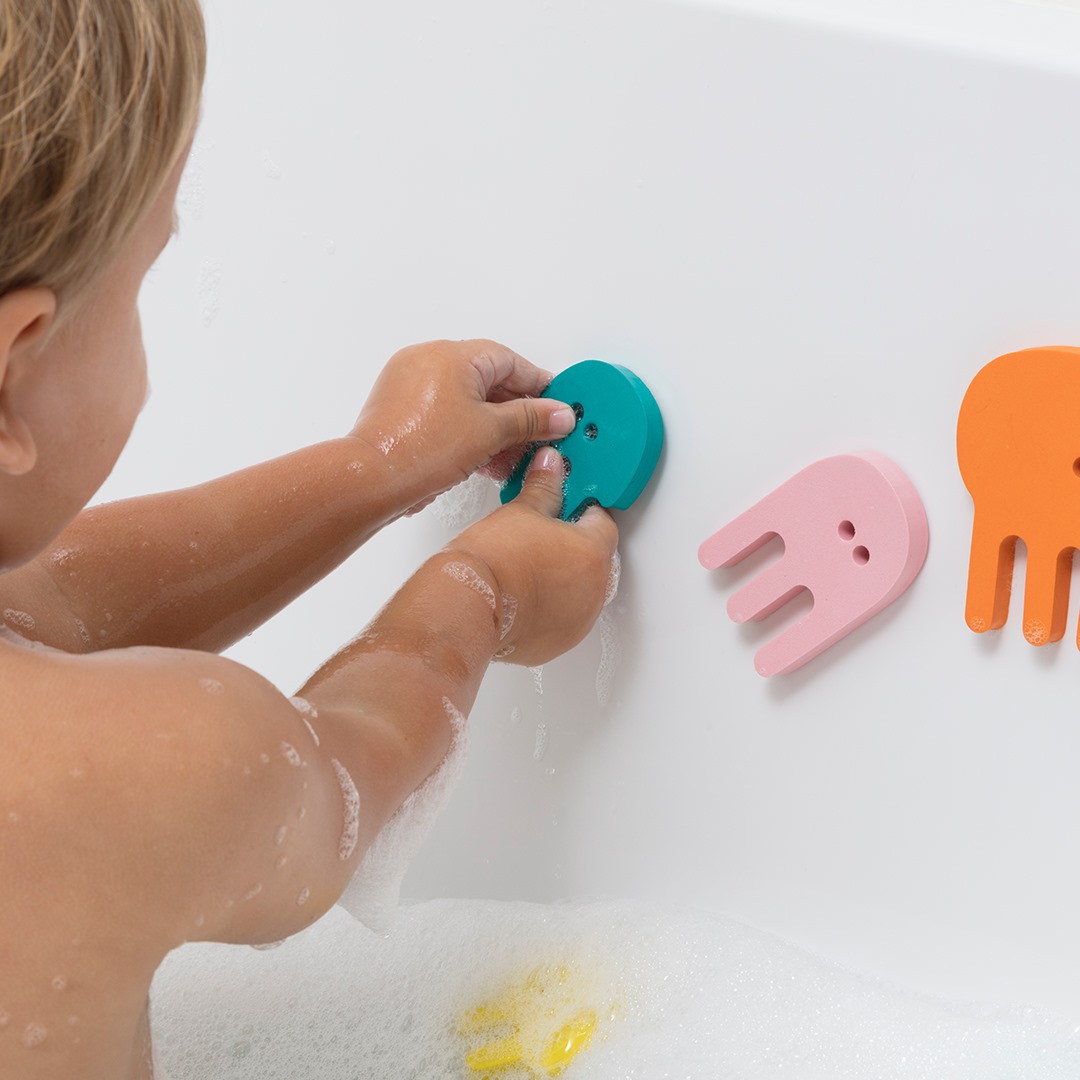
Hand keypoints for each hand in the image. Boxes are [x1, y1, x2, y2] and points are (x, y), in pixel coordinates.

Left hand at [349, 339, 577, 511]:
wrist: (373, 478)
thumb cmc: (420, 449)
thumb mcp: (491, 432)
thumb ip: (530, 419)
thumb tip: (559, 414)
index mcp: (452, 354)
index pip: (509, 361)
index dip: (538, 384)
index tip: (556, 405)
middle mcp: (429, 361)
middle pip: (487, 380)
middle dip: (516, 411)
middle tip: (538, 433)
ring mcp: (412, 385)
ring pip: (466, 400)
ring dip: (493, 427)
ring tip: (512, 454)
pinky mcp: (402, 409)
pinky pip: (445, 413)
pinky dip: (467, 431)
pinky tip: (484, 458)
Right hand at [445, 447, 618, 666]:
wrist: (466, 605)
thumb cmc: (492, 562)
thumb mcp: (520, 511)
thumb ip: (544, 487)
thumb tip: (551, 466)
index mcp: (592, 552)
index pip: (603, 522)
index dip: (583, 511)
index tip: (567, 508)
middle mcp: (594, 589)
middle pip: (595, 559)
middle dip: (574, 547)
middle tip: (543, 537)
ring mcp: (578, 620)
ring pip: (581, 591)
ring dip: (565, 580)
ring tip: (530, 568)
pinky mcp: (559, 642)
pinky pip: (564, 619)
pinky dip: (551, 609)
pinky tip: (526, 595)